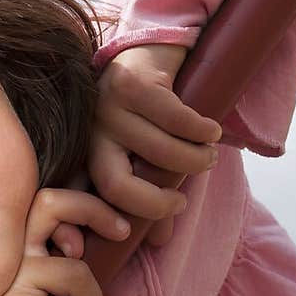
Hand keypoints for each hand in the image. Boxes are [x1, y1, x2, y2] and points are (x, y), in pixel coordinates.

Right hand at [0, 188, 131, 295]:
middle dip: (98, 212)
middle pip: (56, 205)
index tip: (102, 230)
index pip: (42, 199)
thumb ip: (23, 270)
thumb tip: (71, 265)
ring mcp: (7, 276)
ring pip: (77, 274)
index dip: (81, 206)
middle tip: (120, 233)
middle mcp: (1, 248)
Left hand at [89, 43, 221, 247]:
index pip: (91, 199)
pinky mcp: (130, 83)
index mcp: (85, 156)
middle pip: (115, 185)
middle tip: (181, 200)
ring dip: (194, 160)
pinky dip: (201, 130)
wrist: (147, 53)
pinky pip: (175, 119)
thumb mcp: (145, 156)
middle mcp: (88, 134)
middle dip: (156, 202)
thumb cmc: (147, 116)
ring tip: (208, 156)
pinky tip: (210, 131)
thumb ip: (148, 196)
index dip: (111, 219)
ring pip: (157, 152)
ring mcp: (105, 107)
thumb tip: (158, 241)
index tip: (138, 233)